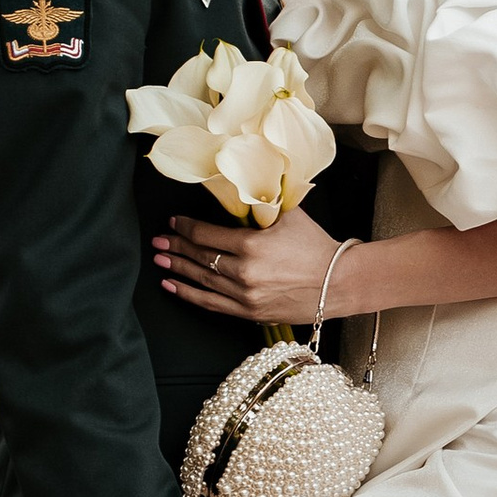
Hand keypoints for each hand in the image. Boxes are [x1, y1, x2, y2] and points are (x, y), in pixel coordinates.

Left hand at [155, 202, 340, 323]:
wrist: (339, 283)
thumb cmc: (316, 246)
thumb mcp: (290, 214)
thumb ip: (263, 201)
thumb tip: (242, 183)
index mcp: (252, 246)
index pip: (206, 235)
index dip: (186, 227)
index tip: (174, 221)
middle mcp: (244, 273)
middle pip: (199, 257)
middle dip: (175, 247)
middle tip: (158, 240)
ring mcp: (245, 296)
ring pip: (201, 280)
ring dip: (176, 269)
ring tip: (160, 260)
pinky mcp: (250, 313)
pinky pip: (211, 303)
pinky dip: (189, 294)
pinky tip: (172, 286)